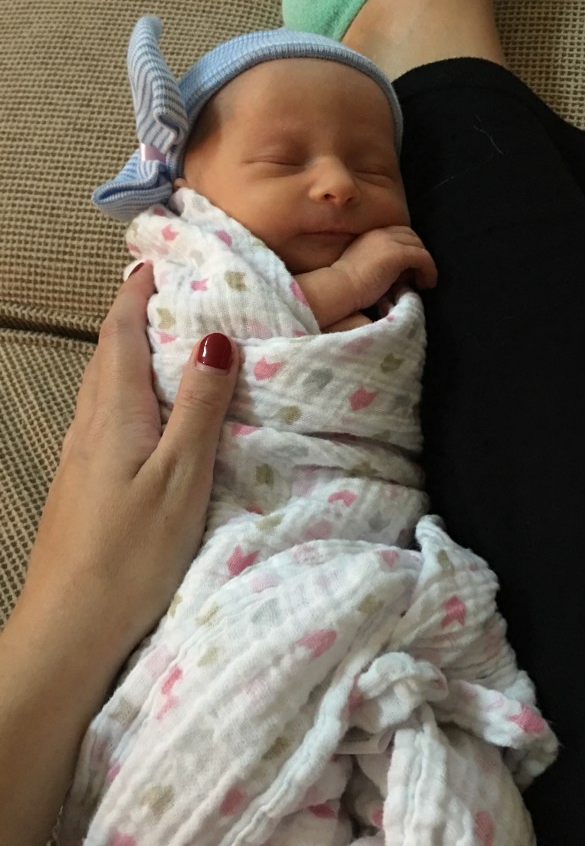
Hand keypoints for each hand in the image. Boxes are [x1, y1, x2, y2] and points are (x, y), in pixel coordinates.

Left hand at [0, 262, 238, 845]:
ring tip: (162, 339)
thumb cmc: (131, 551)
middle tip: (168, 292)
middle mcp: (90, 422)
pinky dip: (125, 390)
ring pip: (103, 384)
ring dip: (128, 352)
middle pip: (107, 352)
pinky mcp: (82, 481)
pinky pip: (103, 414)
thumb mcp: (181, 474)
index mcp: (114, 410)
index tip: (158, 261)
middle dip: (132, 314)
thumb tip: (214, 337)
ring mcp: (80, 453)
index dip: (137, 293)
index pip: (121, 331)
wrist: (69, 623)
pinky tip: (144, 410)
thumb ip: (198, 405)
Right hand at [331, 226, 437, 311]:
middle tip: (418, 275)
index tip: (409, 270)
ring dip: (425, 264)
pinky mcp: (398, 254)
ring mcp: (390, 242)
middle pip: (412, 236)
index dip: (408, 249)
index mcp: (371, 235)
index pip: (399, 234)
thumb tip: (403, 273)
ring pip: (419, 246)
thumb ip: (381, 264)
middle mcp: (381, 233)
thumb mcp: (365, 268)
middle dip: (418, 254)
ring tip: (423, 282)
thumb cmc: (347, 287)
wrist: (339, 288)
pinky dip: (429, 270)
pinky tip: (427, 284)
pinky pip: (423, 257)